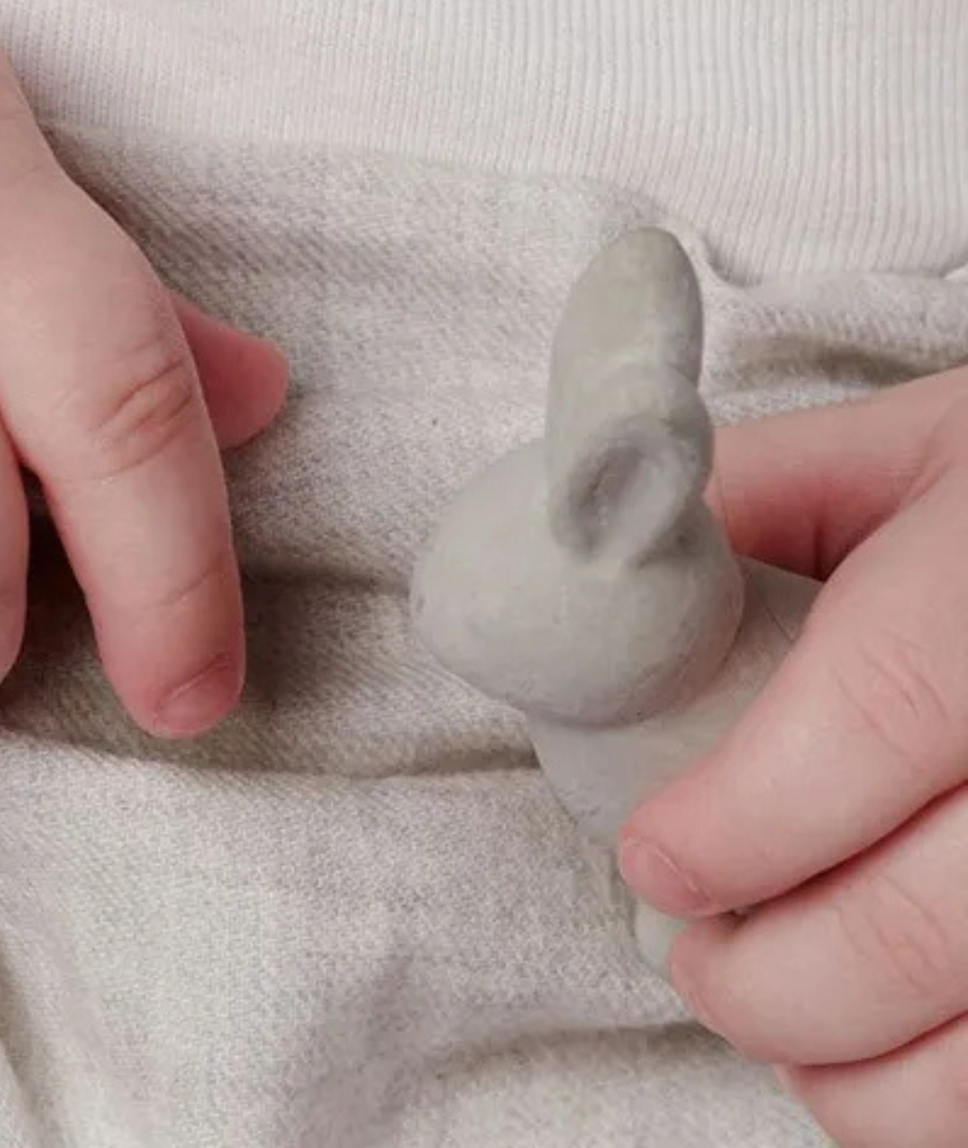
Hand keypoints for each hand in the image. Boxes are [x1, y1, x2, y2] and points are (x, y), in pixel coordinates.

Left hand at [618, 366, 967, 1145]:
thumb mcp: (914, 454)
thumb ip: (759, 499)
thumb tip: (603, 571)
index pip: (872, 717)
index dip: (740, 819)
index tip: (651, 862)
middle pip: (925, 924)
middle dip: (770, 978)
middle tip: (691, 960)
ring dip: (857, 1072)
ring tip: (773, 1024)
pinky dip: (943, 1104)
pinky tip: (882, 1060)